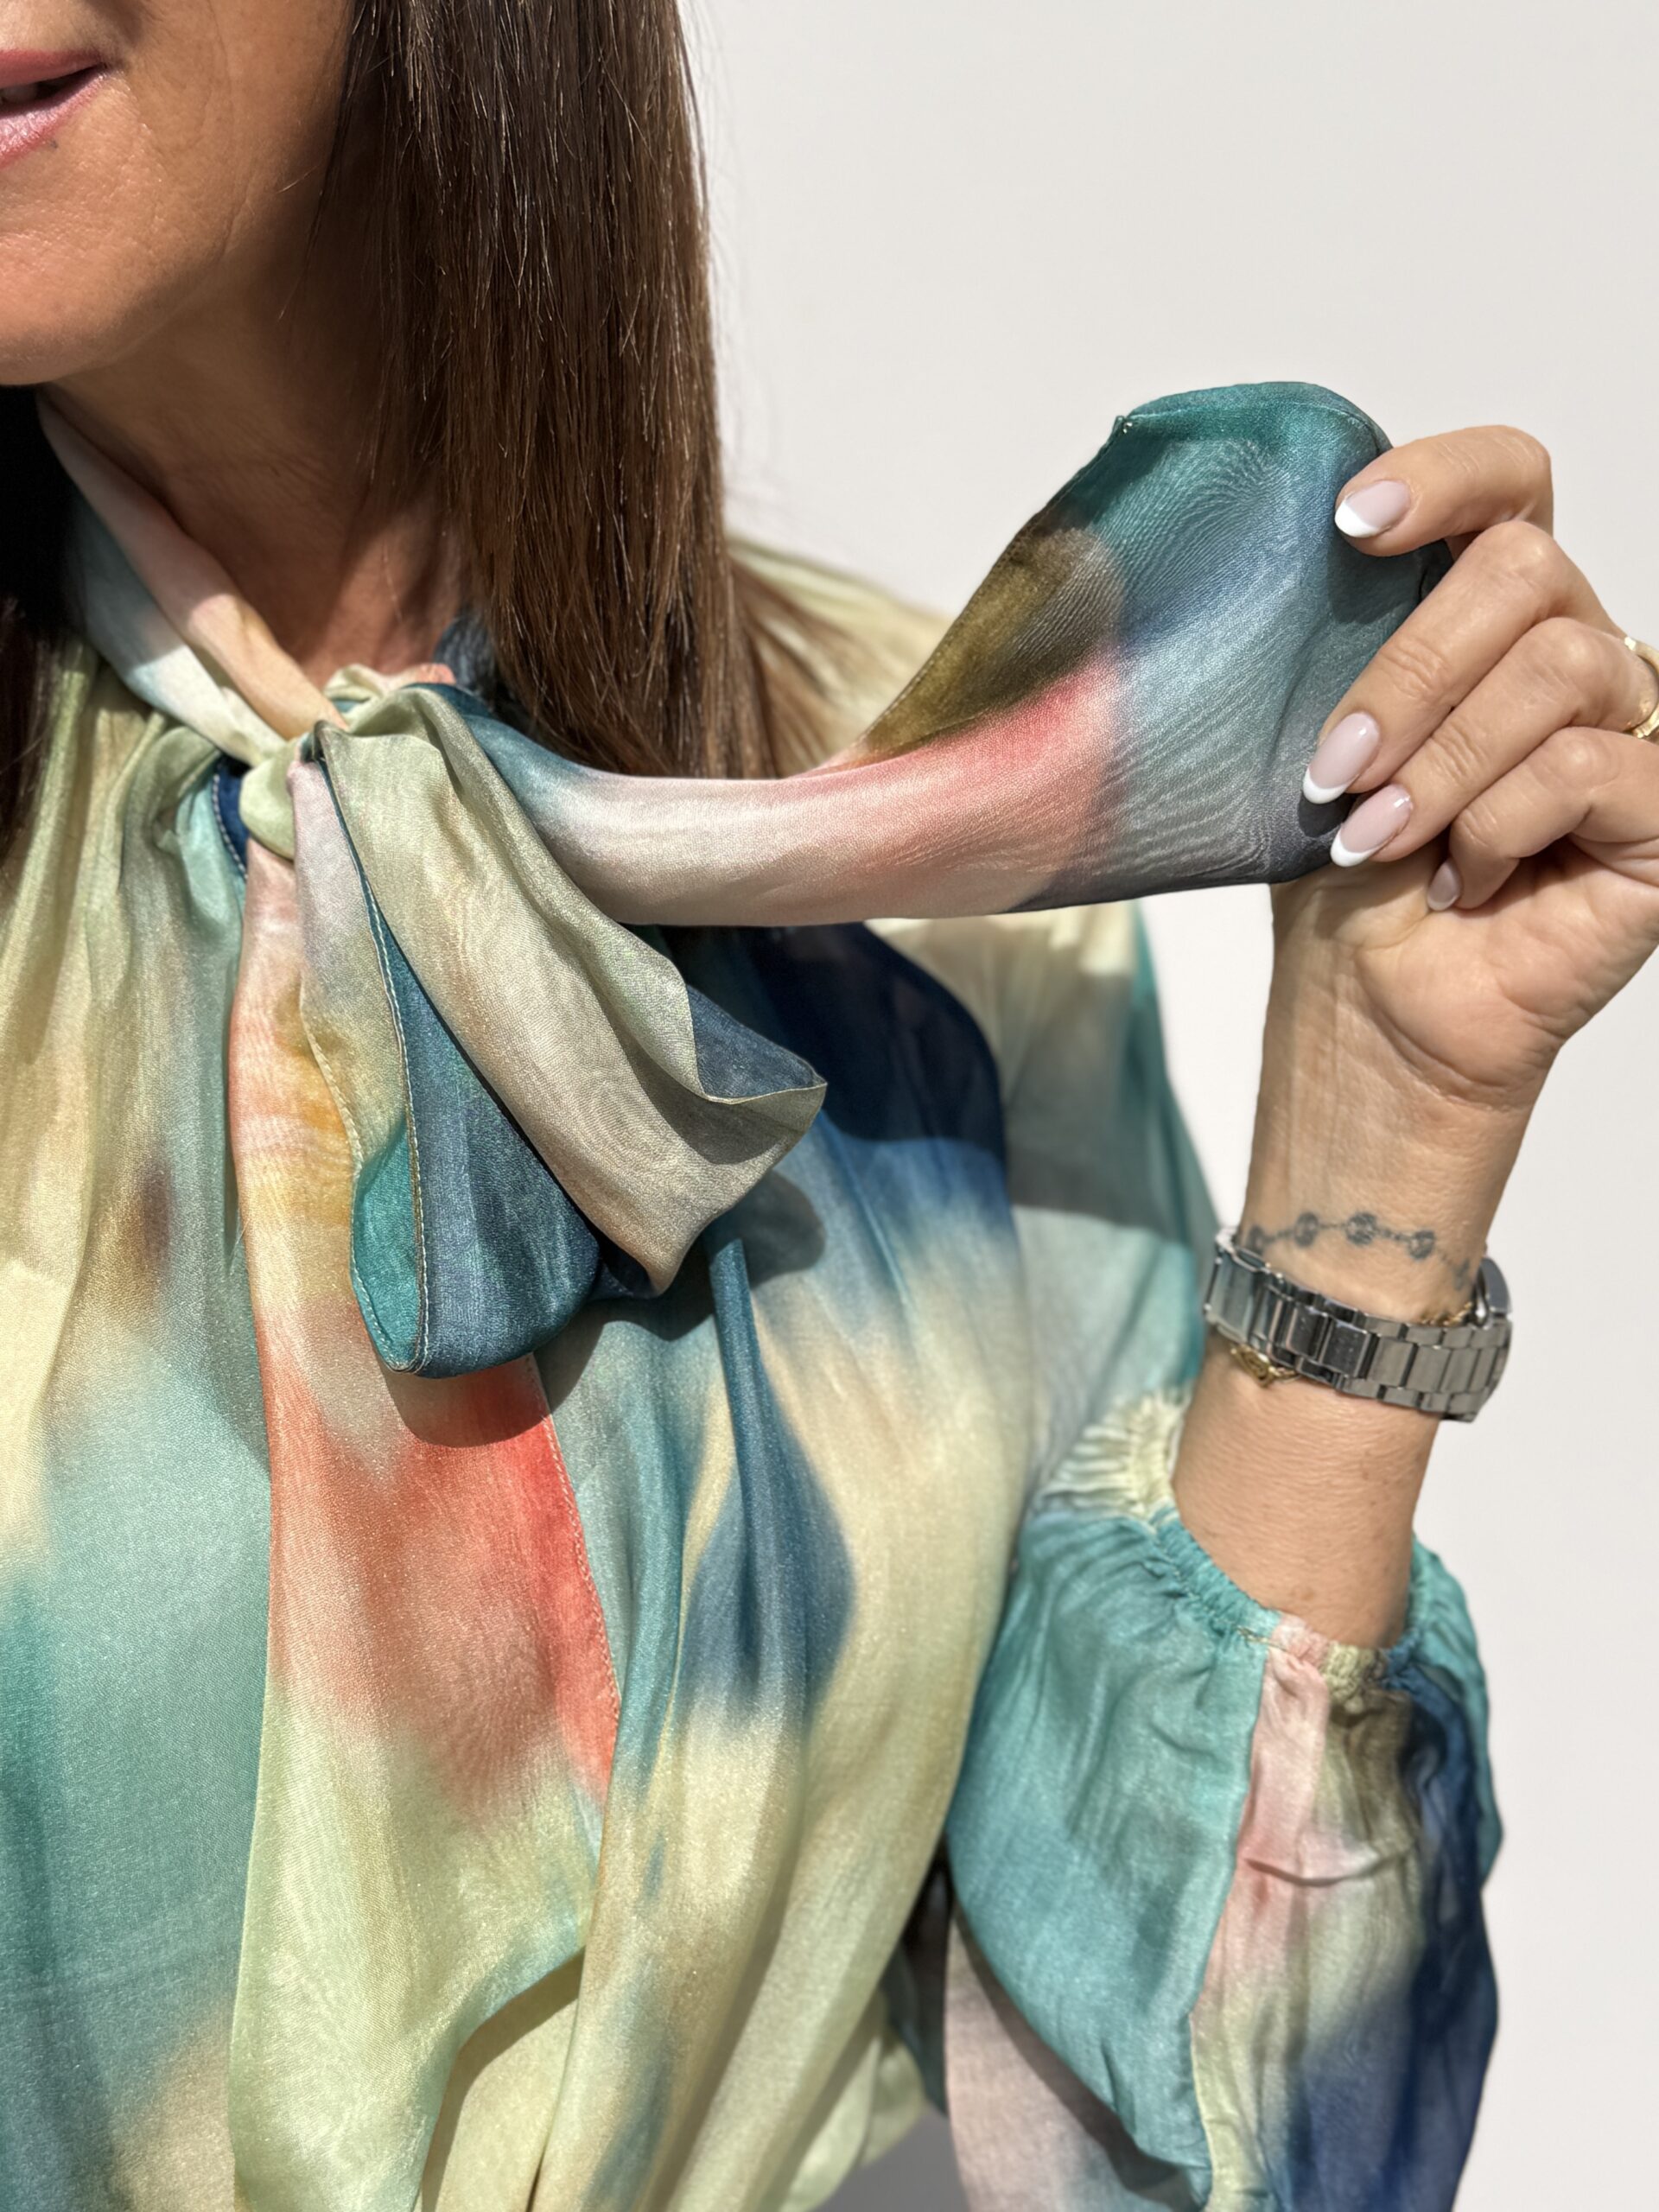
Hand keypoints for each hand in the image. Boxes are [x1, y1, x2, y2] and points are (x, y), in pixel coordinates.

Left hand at [1237, 426, 1658, 1320]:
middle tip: (1334, 767)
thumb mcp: (1311, 746)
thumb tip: (1238, 580)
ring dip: (1441, 760)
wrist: (1374, 1013)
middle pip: (1527, 567)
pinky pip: (1587, 765)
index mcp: (1490, 617)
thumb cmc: (1347, 883)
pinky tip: (1461, 880)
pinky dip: (1497, 824)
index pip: (1511, 484)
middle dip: (1409, 667)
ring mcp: (1628, 731)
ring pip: (1558, 666)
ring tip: (1374, 837)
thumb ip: (1316, 653)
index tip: (1350, 521)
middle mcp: (1575, 654)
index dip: (1445, 475)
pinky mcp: (1658, 814)